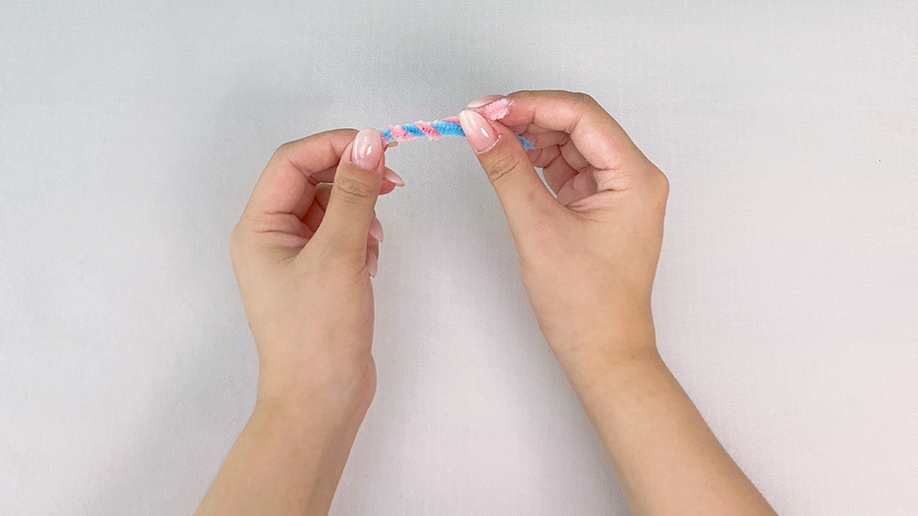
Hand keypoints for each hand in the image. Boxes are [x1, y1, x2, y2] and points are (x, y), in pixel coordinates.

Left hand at [229, 128, 402, 413]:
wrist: (321, 399)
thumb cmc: (318, 331)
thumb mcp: (339, 253)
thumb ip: (354, 193)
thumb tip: (368, 141)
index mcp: (258, 227)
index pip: (292, 161)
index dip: (335, 145)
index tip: (380, 146)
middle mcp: (271, 236)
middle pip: (312, 181)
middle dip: (352, 180)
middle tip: (393, 185)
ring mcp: (294, 257)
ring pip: (330, 207)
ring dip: (359, 213)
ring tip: (374, 243)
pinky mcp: (318, 275)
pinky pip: (340, 235)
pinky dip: (361, 238)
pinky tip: (370, 263)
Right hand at [460, 92, 775, 515]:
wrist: (602, 354)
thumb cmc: (585, 304)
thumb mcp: (538, 227)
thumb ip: (506, 169)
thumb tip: (478, 125)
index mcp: (635, 177)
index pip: (581, 116)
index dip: (530, 105)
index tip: (486, 110)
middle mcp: (633, 177)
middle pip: (576, 124)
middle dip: (526, 118)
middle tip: (478, 120)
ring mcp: (617, 192)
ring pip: (568, 144)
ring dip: (528, 138)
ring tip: (488, 141)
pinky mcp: (599, 207)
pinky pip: (566, 169)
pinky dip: (536, 163)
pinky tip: (508, 161)